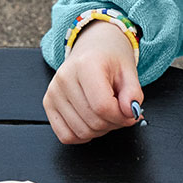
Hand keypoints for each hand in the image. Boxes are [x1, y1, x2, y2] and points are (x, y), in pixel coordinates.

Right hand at [43, 21, 143, 143]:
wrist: (92, 47)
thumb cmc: (109, 58)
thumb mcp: (129, 71)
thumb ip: (133, 93)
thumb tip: (130, 113)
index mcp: (86, 65)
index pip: (103, 106)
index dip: (122, 117)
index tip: (129, 112)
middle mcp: (65, 78)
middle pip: (93, 121)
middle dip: (113, 123)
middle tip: (120, 112)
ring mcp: (53, 92)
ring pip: (81, 132)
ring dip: (100, 130)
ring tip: (105, 113)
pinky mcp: (48, 103)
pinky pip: (66, 135)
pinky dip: (82, 135)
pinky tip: (91, 121)